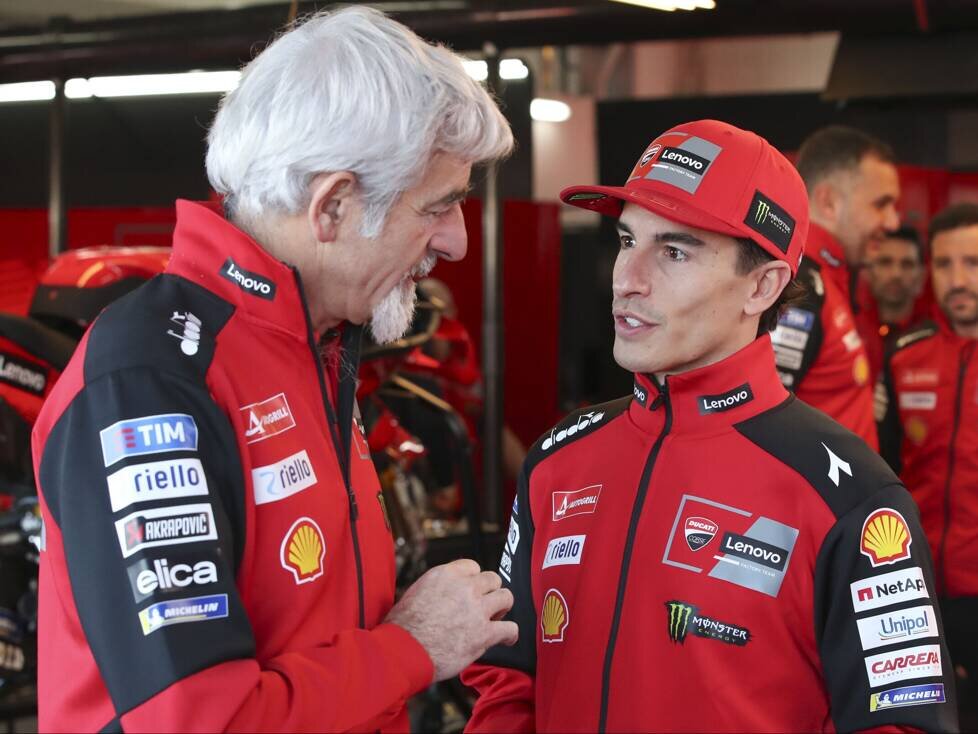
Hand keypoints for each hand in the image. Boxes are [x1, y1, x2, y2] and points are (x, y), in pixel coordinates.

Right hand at [384, 558, 516, 681]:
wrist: (403, 650)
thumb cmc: (402, 627)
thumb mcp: (415, 592)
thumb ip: (437, 588)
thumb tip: (442, 594)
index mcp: (447, 574)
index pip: (473, 567)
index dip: (473, 580)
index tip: (472, 591)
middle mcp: (465, 587)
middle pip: (493, 579)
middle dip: (490, 591)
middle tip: (486, 604)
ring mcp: (477, 610)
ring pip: (506, 598)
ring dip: (502, 608)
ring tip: (497, 617)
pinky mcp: (484, 634)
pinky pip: (510, 628)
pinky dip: (510, 634)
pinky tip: (506, 639)